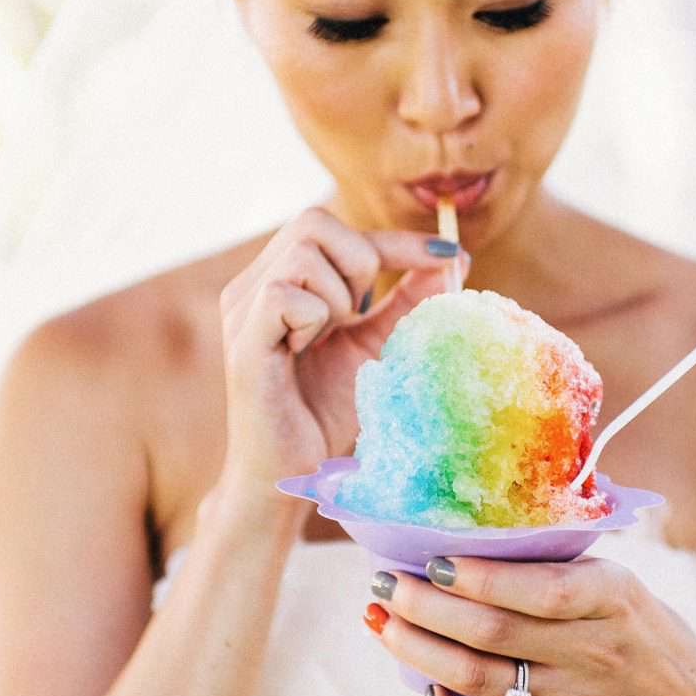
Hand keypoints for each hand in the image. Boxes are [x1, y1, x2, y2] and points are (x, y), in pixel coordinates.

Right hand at [219, 206, 469, 492]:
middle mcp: (252, 284)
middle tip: (361, 314)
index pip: (336, 228)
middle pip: (313, 221)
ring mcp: (243, 310)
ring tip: (330, 338)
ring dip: (339, 297)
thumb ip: (407, 301)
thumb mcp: (377, 347)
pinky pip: (285, 295)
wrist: (287, 474)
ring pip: (303, 253)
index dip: (395, 238)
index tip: (448, 253)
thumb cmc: (324, 412)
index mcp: (280, 278)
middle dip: (361, 260)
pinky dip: (315, 319)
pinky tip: (306, 351)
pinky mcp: (243, 341)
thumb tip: (452, 258)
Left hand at [363, 553, 695, 695]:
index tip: (428, 556)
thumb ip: (561, 572)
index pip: (533, 586)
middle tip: (385, 586)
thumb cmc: (647, 640)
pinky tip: (425, 695)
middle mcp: (592, 650)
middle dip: (424, 606)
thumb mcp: (624, 591)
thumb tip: (469, 542)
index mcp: (611, 597)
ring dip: (419, 651)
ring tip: (385, 625)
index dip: (473, 575)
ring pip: (478, 678)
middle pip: (490, 630)